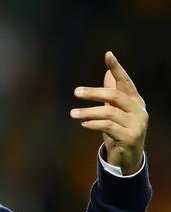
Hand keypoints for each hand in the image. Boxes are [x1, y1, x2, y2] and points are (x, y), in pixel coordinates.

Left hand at [70, 51, 147, 174]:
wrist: (128, 157)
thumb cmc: (119, 130)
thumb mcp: (114, 110)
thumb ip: (112, 93)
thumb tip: (107, 72)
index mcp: (135, 100)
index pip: (125, 81)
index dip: (117, 68)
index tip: (108, 54)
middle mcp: (139, 110)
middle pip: (115, 96)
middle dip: (94, 93)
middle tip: (76, 92)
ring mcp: (137, 124)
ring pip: (109, 113)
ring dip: (88, 112)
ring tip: (73, 113)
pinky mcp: (131, 138)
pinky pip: (109, 127)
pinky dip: (94, 124)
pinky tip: (83, 124)